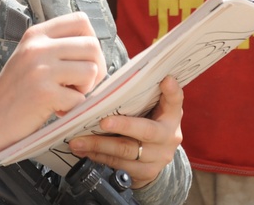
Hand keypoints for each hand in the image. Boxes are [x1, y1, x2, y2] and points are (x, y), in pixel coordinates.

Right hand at [0, 12, 106, 169]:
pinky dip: (73, 108)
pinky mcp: (44, 94)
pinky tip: (56, 110)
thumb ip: (56, 46)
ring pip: (91, 70)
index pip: (81, 21)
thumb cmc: (16, 93)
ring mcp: (40, 69)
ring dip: (85, 89)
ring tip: (66, 96)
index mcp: (36, 34)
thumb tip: (95, 48)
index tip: (82, 61)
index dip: (91, 41)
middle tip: (80, 86)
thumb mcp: (31, 58)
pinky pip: (80, 98)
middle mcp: (37, 47)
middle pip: (92, 46)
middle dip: (95, 69)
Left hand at [68, 76, 183, 188]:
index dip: (172, 91)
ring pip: (126, 150)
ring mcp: (159, 157)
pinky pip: (119, 165)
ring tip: (78, 141)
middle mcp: (169, 136)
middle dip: (122, 125)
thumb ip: (141, 96)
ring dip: (99, 145)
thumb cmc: (148, 123)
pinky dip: (99, 157)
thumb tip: (115, 84)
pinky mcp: (146, 172)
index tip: (165, 80)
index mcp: (172, 115)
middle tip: (102, 121)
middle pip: (146, 130)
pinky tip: (86, 152)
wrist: (156, 157)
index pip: (176, 100)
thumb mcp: (152, 108)